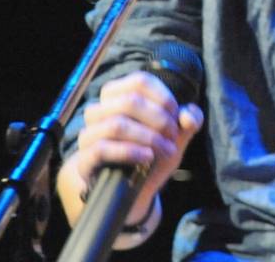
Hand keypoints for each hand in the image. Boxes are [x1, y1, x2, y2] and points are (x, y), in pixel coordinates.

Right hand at [70, 71, 203, 220]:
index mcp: (118, 95)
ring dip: (148, 137)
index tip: (177, 117)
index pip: (140, 81)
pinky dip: (130, 152)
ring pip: (117, 124)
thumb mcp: (176, 137)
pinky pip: (102, 149)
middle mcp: (98, 110)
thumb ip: (190, 121)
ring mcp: (88, 134)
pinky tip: (148, 157)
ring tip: (166, 150)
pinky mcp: (84, 159)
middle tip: (174, 137)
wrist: (132, 192)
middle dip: (159, 120)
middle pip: (130, 101)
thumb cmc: (152, 155)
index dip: (163, 97)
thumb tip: (188, 115)